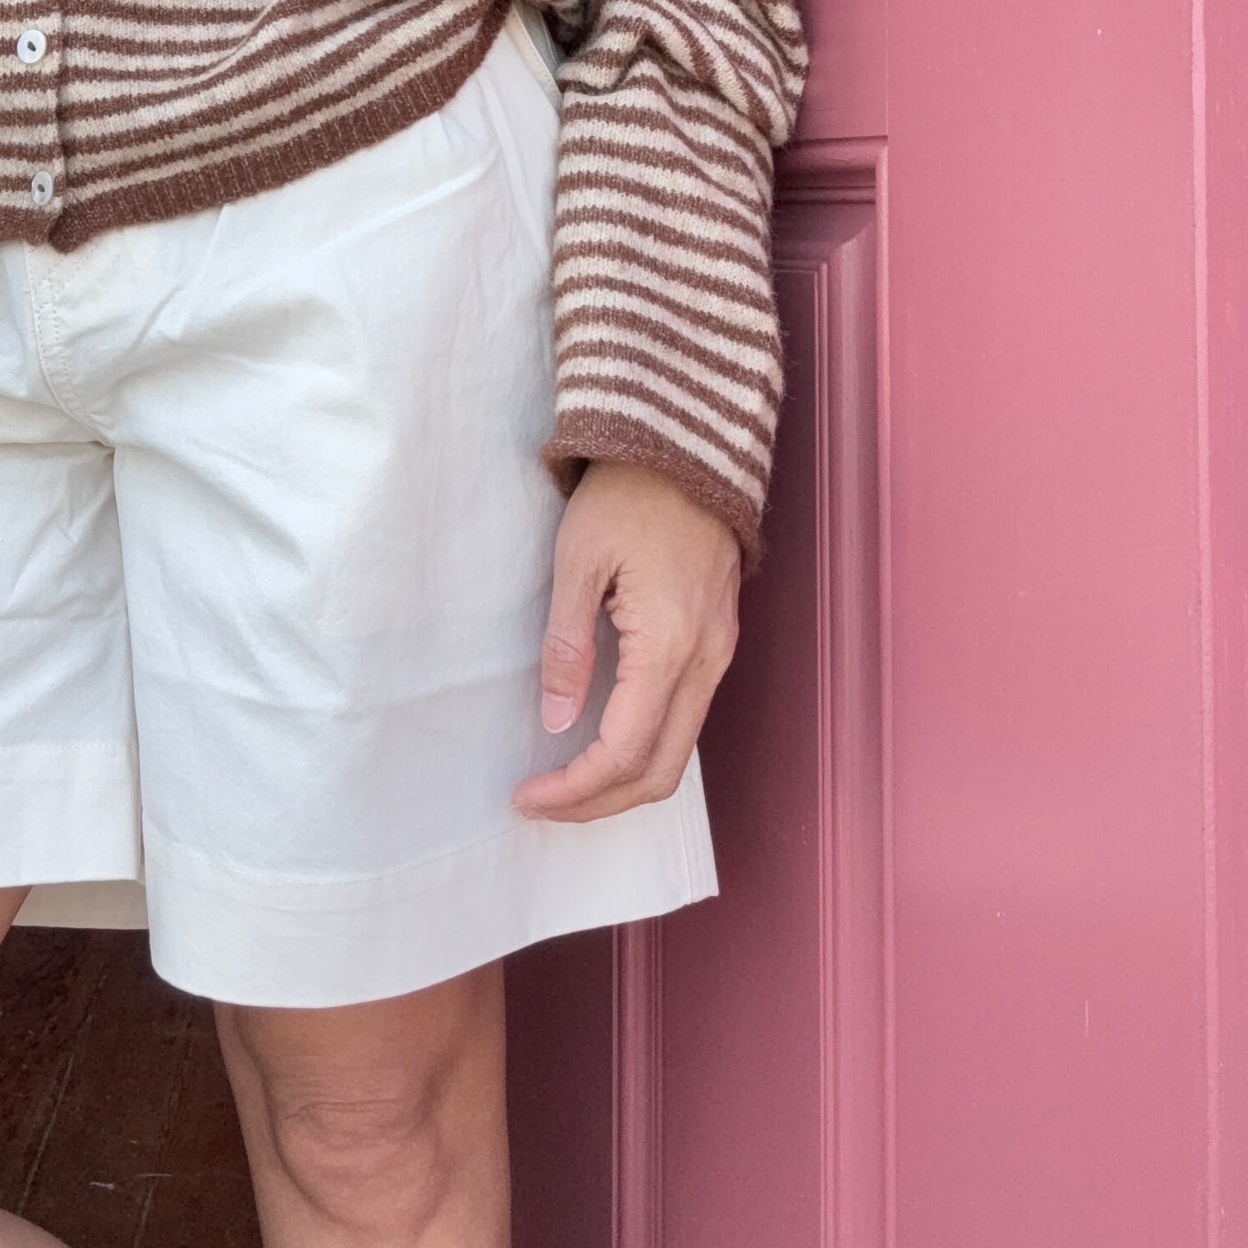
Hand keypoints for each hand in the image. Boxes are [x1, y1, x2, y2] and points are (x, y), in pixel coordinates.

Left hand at [513, 459, 741, 823]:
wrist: (688, 443)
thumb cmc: (628, 492)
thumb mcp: (578, 561)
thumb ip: (568, 646)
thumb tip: (558, 721)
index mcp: (669, 645)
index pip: (625, 752)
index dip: (576, 789)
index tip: (527, 797)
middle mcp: (706, 661)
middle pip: (662, 771)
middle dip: (600, 803)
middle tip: (542, 804)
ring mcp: (720, 652)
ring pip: (680, 751)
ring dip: (624, 779)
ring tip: (565, 783)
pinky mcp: (718, 640)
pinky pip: (688, 718)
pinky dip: (646, 747)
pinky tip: (602, 740)